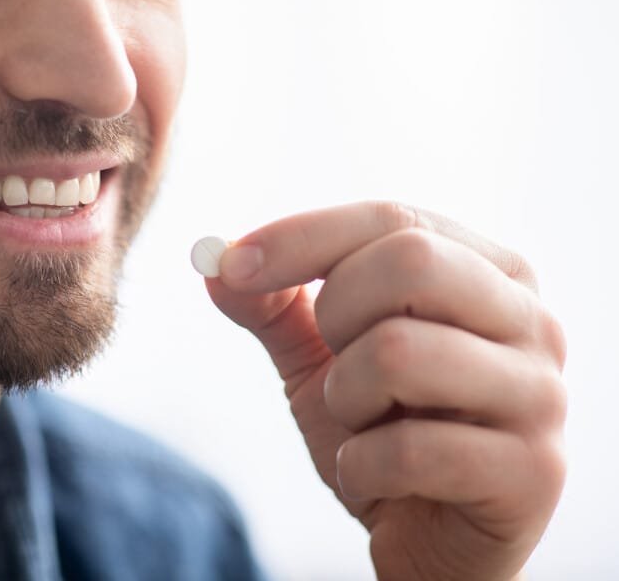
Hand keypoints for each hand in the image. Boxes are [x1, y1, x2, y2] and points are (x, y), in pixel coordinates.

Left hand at [205, 202, 566, 580]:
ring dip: (346, 399)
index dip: (301, 237)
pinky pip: (410, 451)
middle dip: (337, 317)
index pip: (392, 219)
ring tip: (364, 425)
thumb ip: (275, 308)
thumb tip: (216, 265)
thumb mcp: (321, 360)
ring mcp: (540, 394)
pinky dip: (361, 467)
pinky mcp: (534, 471)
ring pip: (400, 353)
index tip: (231, 265)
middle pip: (410, 261)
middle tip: (337, 364)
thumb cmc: (384, 433)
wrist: (426, 538)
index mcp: (488, 273)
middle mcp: (530, 319)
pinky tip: (377, 477)